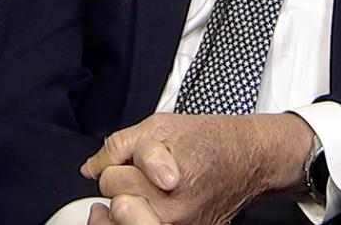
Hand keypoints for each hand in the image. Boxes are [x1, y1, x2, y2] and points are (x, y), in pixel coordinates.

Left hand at [80, 113, 312, 224]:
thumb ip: (120, 144)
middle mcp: (176, 210)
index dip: (117, 163)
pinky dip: (137, 218)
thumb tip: (92, 167)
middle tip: (139, 172)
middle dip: (121, 182)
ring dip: (127, 204)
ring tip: (140, 191)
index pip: (112, 178)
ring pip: (126, 221)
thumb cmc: (209, 140)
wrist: (248, 159)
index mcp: (170, 177)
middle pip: (117, 201)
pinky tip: (142, 206)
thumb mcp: (160, 126)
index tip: (131, 159)